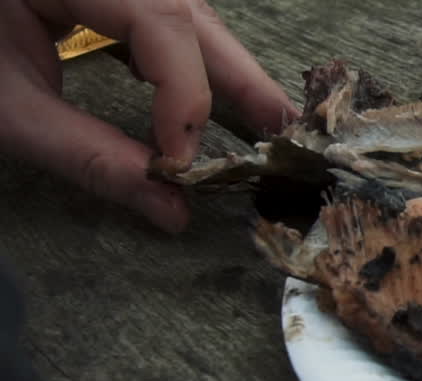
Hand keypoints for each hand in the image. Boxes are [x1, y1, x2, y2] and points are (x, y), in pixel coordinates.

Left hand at [0, 0, 297, 232]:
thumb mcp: (6, 108)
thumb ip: (89, 156)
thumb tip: (173, 211)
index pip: (157, 22)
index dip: (181, 96)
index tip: (183, 166)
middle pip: (186, 9)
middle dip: (237, 75)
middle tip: (285, 134)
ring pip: (184, 10)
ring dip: (224, 70)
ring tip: (266, 120)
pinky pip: (161, 17)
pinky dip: (190, 60)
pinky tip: (213, 96)